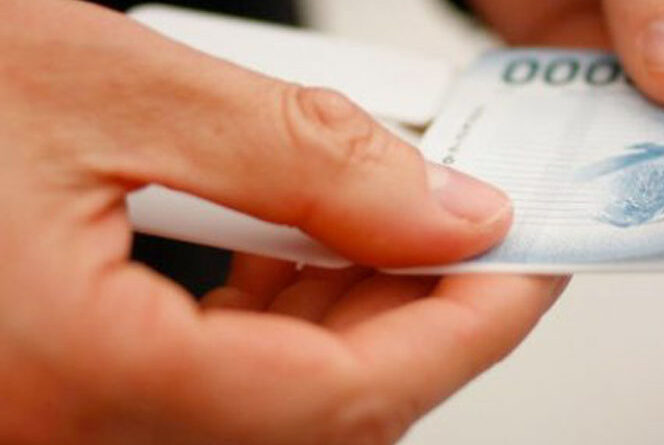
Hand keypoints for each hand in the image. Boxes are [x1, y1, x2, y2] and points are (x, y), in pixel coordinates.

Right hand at [0, 1, 564, 442]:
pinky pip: (228, 384)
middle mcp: (85, 437)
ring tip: (396, 210)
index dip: (471, 324)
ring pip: (288, 401)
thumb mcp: (100, 86)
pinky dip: (291, 312)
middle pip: (334, 408)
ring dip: (364, 306)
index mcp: (86, 384)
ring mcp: (83, 430)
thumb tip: (446, 209)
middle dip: (427, 308)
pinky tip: (305, 240)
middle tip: (478, 218)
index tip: (532, 259)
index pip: (355, 397)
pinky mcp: (82, 402)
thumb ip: (294, 153)